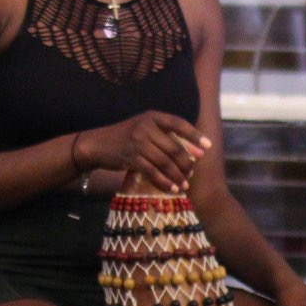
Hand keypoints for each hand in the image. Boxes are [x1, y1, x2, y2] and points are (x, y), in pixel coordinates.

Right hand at [78, 111, 208, 193]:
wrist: (98, 144)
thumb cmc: (125, 137)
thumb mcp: (143, 129)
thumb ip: (164, 136)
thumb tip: (192, 151)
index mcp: (152, 116)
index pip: (178, 123)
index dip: (194, 135)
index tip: (208, 146)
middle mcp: (146, 127)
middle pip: (174, 147)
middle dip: (186, 162)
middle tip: (192, 173)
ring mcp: (138, 142)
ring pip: (165, 162)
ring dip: (177, 176)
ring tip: (184, 184)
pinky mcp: (131, 158)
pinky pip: (153, 172)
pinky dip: (164, 182)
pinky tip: (172, 189)